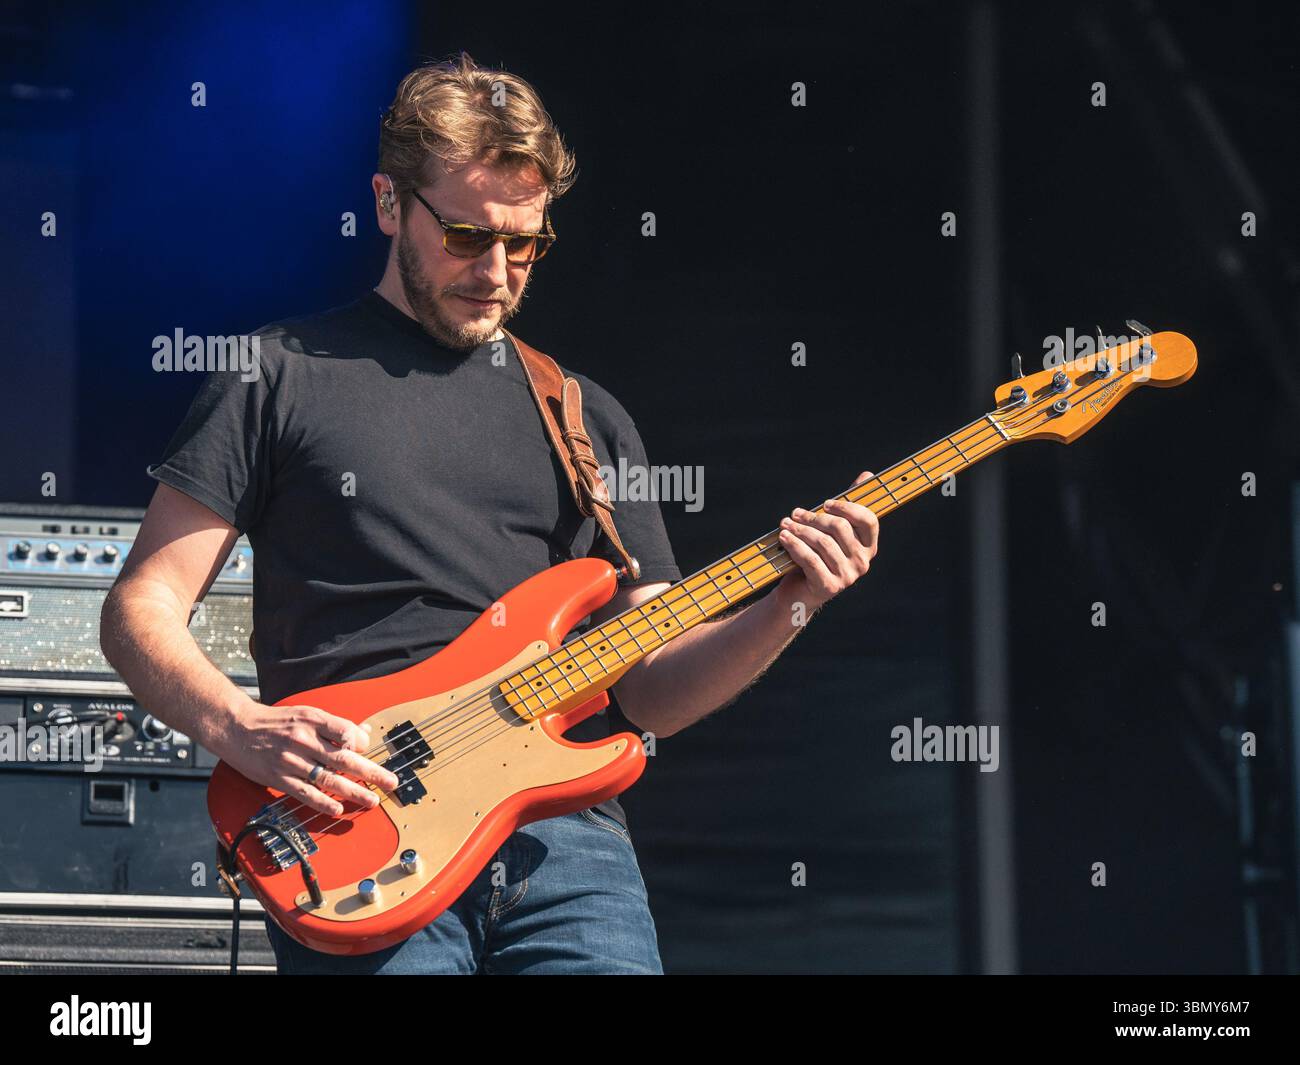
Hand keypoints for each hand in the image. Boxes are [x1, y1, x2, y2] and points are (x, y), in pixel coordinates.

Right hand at [224, 702, 400, 816]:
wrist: (237, 728)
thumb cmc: (274, 721)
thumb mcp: (306, 714)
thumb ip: (334, 725)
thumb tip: (363, 733)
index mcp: (312, 720)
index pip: (347, 733)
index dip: (363, 744)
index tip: (370, 752)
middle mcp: (304, 740)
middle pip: (344, 758)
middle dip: (371, 772)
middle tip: (390, 782)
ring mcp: (291, 761)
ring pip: (328, 779)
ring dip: (353, 792)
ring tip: (371, 800)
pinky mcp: (279, 778)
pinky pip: (305, 793)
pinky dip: (322, 803)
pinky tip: (337, 809)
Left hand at [774, 470, 879, 613]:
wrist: (798, 593)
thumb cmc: (817, 556)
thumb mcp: (831, 532)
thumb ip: (848, 506)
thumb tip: (867, 475)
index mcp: (868, 546)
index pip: (868, 520)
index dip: (847, 508)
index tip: (826, 503)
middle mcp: (862, 562)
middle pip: (840, 528)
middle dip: (814, 517)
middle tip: (795, 514)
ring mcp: (847, 577)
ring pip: (823, 543)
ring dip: (800, 530)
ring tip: (785, 525)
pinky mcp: (828, 587)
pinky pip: (810, 559)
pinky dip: (794, 546)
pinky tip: (784, 538)